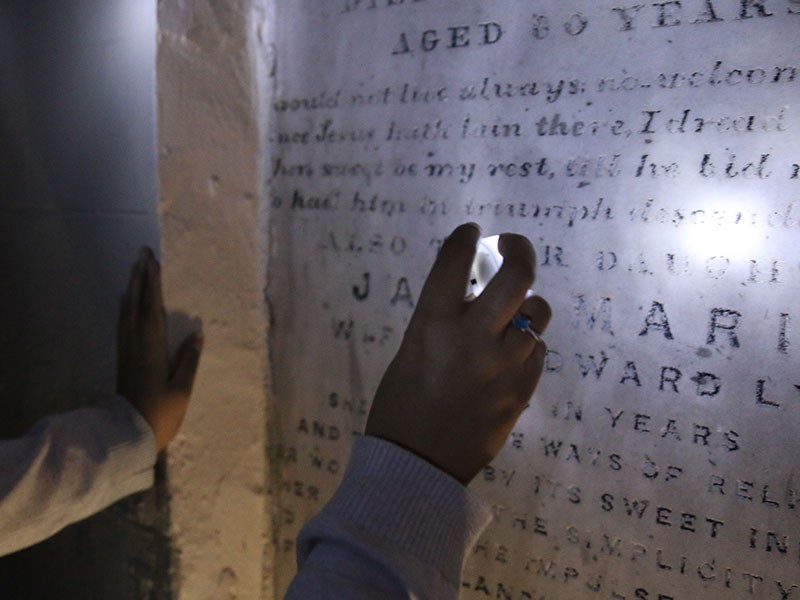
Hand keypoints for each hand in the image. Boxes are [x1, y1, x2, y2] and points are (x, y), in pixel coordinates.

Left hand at [117, 247, 201, 451]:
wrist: (130, 434)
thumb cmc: (161, 413)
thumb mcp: (181, 389)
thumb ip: (188, 360)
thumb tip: (197, 334)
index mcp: (151, 348)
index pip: (152, 309)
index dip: (153, 285)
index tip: (154, 262)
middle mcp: (135, 344)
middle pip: (135, 304)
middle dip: (139, 277)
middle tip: (143, 253)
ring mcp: (127, 350)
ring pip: (127, 311)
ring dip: (131, 288)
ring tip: (136, 269)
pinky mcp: (124, 358)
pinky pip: (123, 323)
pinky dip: (126, 306)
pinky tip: (127, 300)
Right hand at [365, 223, 550, 484]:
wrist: (417, 465)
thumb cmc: (401, 405)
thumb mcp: (412, 350)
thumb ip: (442, 319)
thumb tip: (472, 292)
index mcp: (432, 324)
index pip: (455, 259)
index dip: (466, 237)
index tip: (473, 231)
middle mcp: (473, 338)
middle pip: (518, 275)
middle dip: (520, 249)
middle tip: (513, 245)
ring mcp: (503, 366)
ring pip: (539, 311)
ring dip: (527, 305)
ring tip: (514, 313)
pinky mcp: (521, 392)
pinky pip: (538, 352)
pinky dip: (527, 346)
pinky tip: (511, 356)